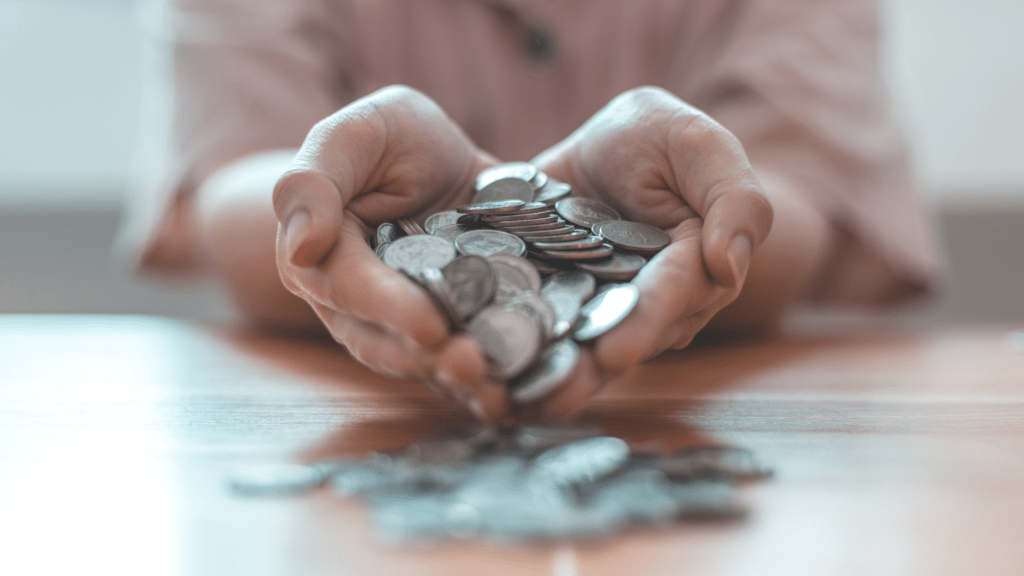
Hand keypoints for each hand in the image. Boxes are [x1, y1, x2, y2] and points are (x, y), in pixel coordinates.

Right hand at [272, 85, 507, 418]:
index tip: (430, 327)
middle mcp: (359, 306)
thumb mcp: (352, 136)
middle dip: (429, 360)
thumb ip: (313, 183)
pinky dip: (492, 377)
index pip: (352, 290)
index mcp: (324, 260)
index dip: (390, 310)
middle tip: (473, 366)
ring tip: (499, 390)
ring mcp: (407, 324)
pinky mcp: (451, 330)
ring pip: (426, 363)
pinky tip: (524, 389)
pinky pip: (466, 358)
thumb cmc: (385, 139)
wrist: (435, 156)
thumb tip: (302, 248)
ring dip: (461, 380)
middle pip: (388, 344)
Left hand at [530, 86, 773, 417]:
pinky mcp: (548, 299)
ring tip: (502, 402)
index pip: (669, 299)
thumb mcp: (702, 147)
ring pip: (569, 346)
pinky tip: (472, 376)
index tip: (614, 353)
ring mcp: (592, 307)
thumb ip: (733, 201)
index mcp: (691, 270)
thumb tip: (730, 267)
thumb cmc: (665, 140)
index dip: (643, 326)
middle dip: (583, 372)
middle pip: (615, 340)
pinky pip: (526, 326)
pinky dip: (501, 347)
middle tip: (547, 397)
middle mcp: (643, 304)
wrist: (610, 141)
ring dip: (538, 376)